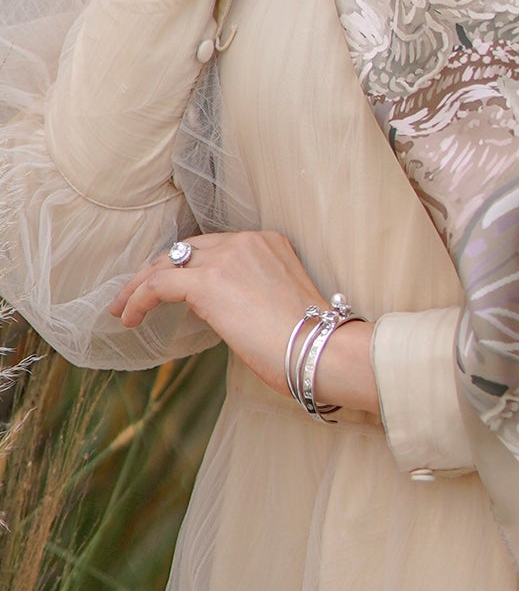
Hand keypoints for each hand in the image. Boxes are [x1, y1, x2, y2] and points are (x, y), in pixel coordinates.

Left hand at [110, 230, 378, 414]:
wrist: (323, 349)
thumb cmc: (311, 341)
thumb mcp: (280, 302)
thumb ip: (251, 292)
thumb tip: (222, 310)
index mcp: (269, 242)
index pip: (213, 247)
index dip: (184, 266)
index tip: (167, 289)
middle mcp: (247, 241)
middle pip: (186, 249)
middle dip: (156, 271)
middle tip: (134, 296)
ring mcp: (228, 258)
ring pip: (166, 263)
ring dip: (139, 286)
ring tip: (123, 309)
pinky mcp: (209, 283)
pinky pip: (159, 286)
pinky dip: (138, 299)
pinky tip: (130, 319)